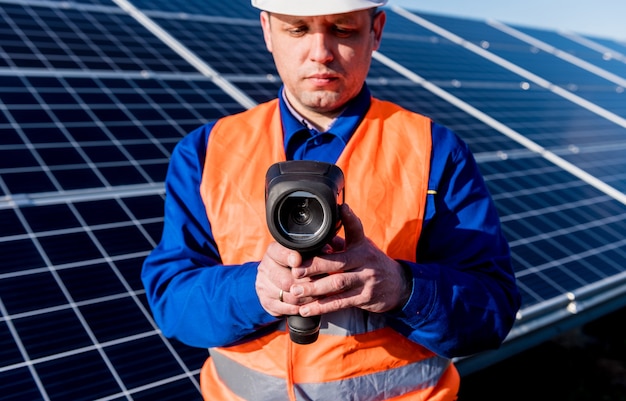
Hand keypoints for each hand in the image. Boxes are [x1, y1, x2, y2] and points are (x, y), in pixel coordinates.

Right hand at [255, 242, 316, 316]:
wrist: (277, 279)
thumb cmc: (298, 261)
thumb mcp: (304, 251)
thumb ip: (313, 249)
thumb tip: (328, 248)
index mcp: (273, 252)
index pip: (279, 253)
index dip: (289, 257)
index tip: (298, 260)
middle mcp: (265, 268)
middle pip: (285, 281)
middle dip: (306, 284)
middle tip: (322, 284)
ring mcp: (263, 286)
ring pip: (288, 297)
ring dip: (306, 298)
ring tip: (320, 295)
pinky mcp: (266, 302)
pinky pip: (284, 309)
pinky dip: (299, 308)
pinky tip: (309, 305)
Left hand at [289, 204, 411, 316]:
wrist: (398, 285)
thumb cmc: (372, 262)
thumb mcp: (361, 247)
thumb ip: (340, 242)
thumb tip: (315, 236)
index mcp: (362, 245)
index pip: (356, 229)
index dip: (349, 218)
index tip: (341, 208)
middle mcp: (365, 261)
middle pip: (338, 263)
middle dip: (315, 267)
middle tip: (295, 271)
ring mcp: (366, 280)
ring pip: (337, 284)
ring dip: (314, 289)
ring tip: (295, 292)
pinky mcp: (365, 298)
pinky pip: (340, 303)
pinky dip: (321, 307)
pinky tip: (306, 309)